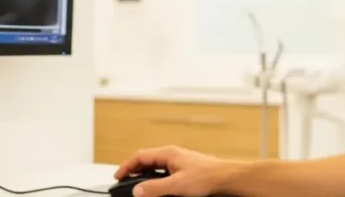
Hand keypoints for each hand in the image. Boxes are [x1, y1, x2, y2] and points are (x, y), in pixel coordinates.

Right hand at [113, 145, 237, 196]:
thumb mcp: (177, 185)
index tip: (118, 177)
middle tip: (125, 182)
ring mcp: (179, 162)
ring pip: (156, 167)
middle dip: (134, 171)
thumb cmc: (207, 177)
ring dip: (146, 176)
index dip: (126, 166)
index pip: (140, 157)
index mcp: (168, 153)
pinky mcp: (186, 170)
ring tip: (139, 187)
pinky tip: (158, 189)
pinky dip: (156, 180)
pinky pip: (165, 173)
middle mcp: (173, 155)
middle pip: (147, 161)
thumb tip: (137, 190)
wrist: (227, 178)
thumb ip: (155, 188)